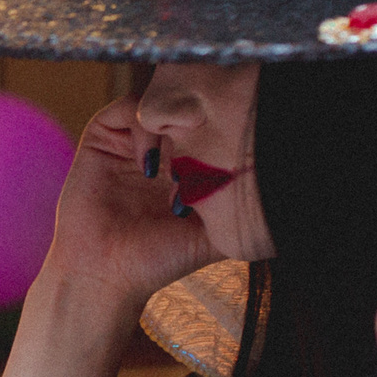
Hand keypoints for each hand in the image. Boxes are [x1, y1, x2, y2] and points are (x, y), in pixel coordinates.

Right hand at [38, 99, 220, 305]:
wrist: (106, 274)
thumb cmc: (159, 260)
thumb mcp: (214, 234)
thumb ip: (240, 209)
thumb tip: (276, 187)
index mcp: (188, 164)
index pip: (212, 122)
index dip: (224, 126)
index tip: (231, 152)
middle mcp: (160, 148)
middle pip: (187, 106)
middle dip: (201, 121)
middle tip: (207, 150)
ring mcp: (130, 142)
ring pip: (159, 101)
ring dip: (172, 124)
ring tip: (176, 162)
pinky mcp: (101, 139)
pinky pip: (125, 109)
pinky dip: (141, 127)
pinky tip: (148, 164)